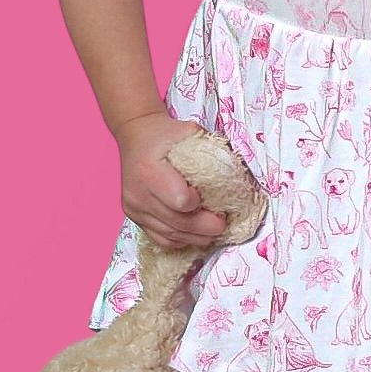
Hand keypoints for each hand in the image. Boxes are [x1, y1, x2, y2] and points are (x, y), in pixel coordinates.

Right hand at [113, 110, 229, 250]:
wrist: (136, 135)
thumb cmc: (164, 133)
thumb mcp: (188, 131)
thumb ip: (210, 150)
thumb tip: (236, 172)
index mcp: (150, 170)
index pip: (180, 201)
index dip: (198, 204)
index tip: (209, 198)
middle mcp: (138, 192)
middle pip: (176, 222)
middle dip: (203, 227)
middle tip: (222, 224)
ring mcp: (134, 207)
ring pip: (169, 235)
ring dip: (195, 237)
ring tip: (213, 233)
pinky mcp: (134, 216)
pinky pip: (159, 238)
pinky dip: (179, 240)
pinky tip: (194, 235)